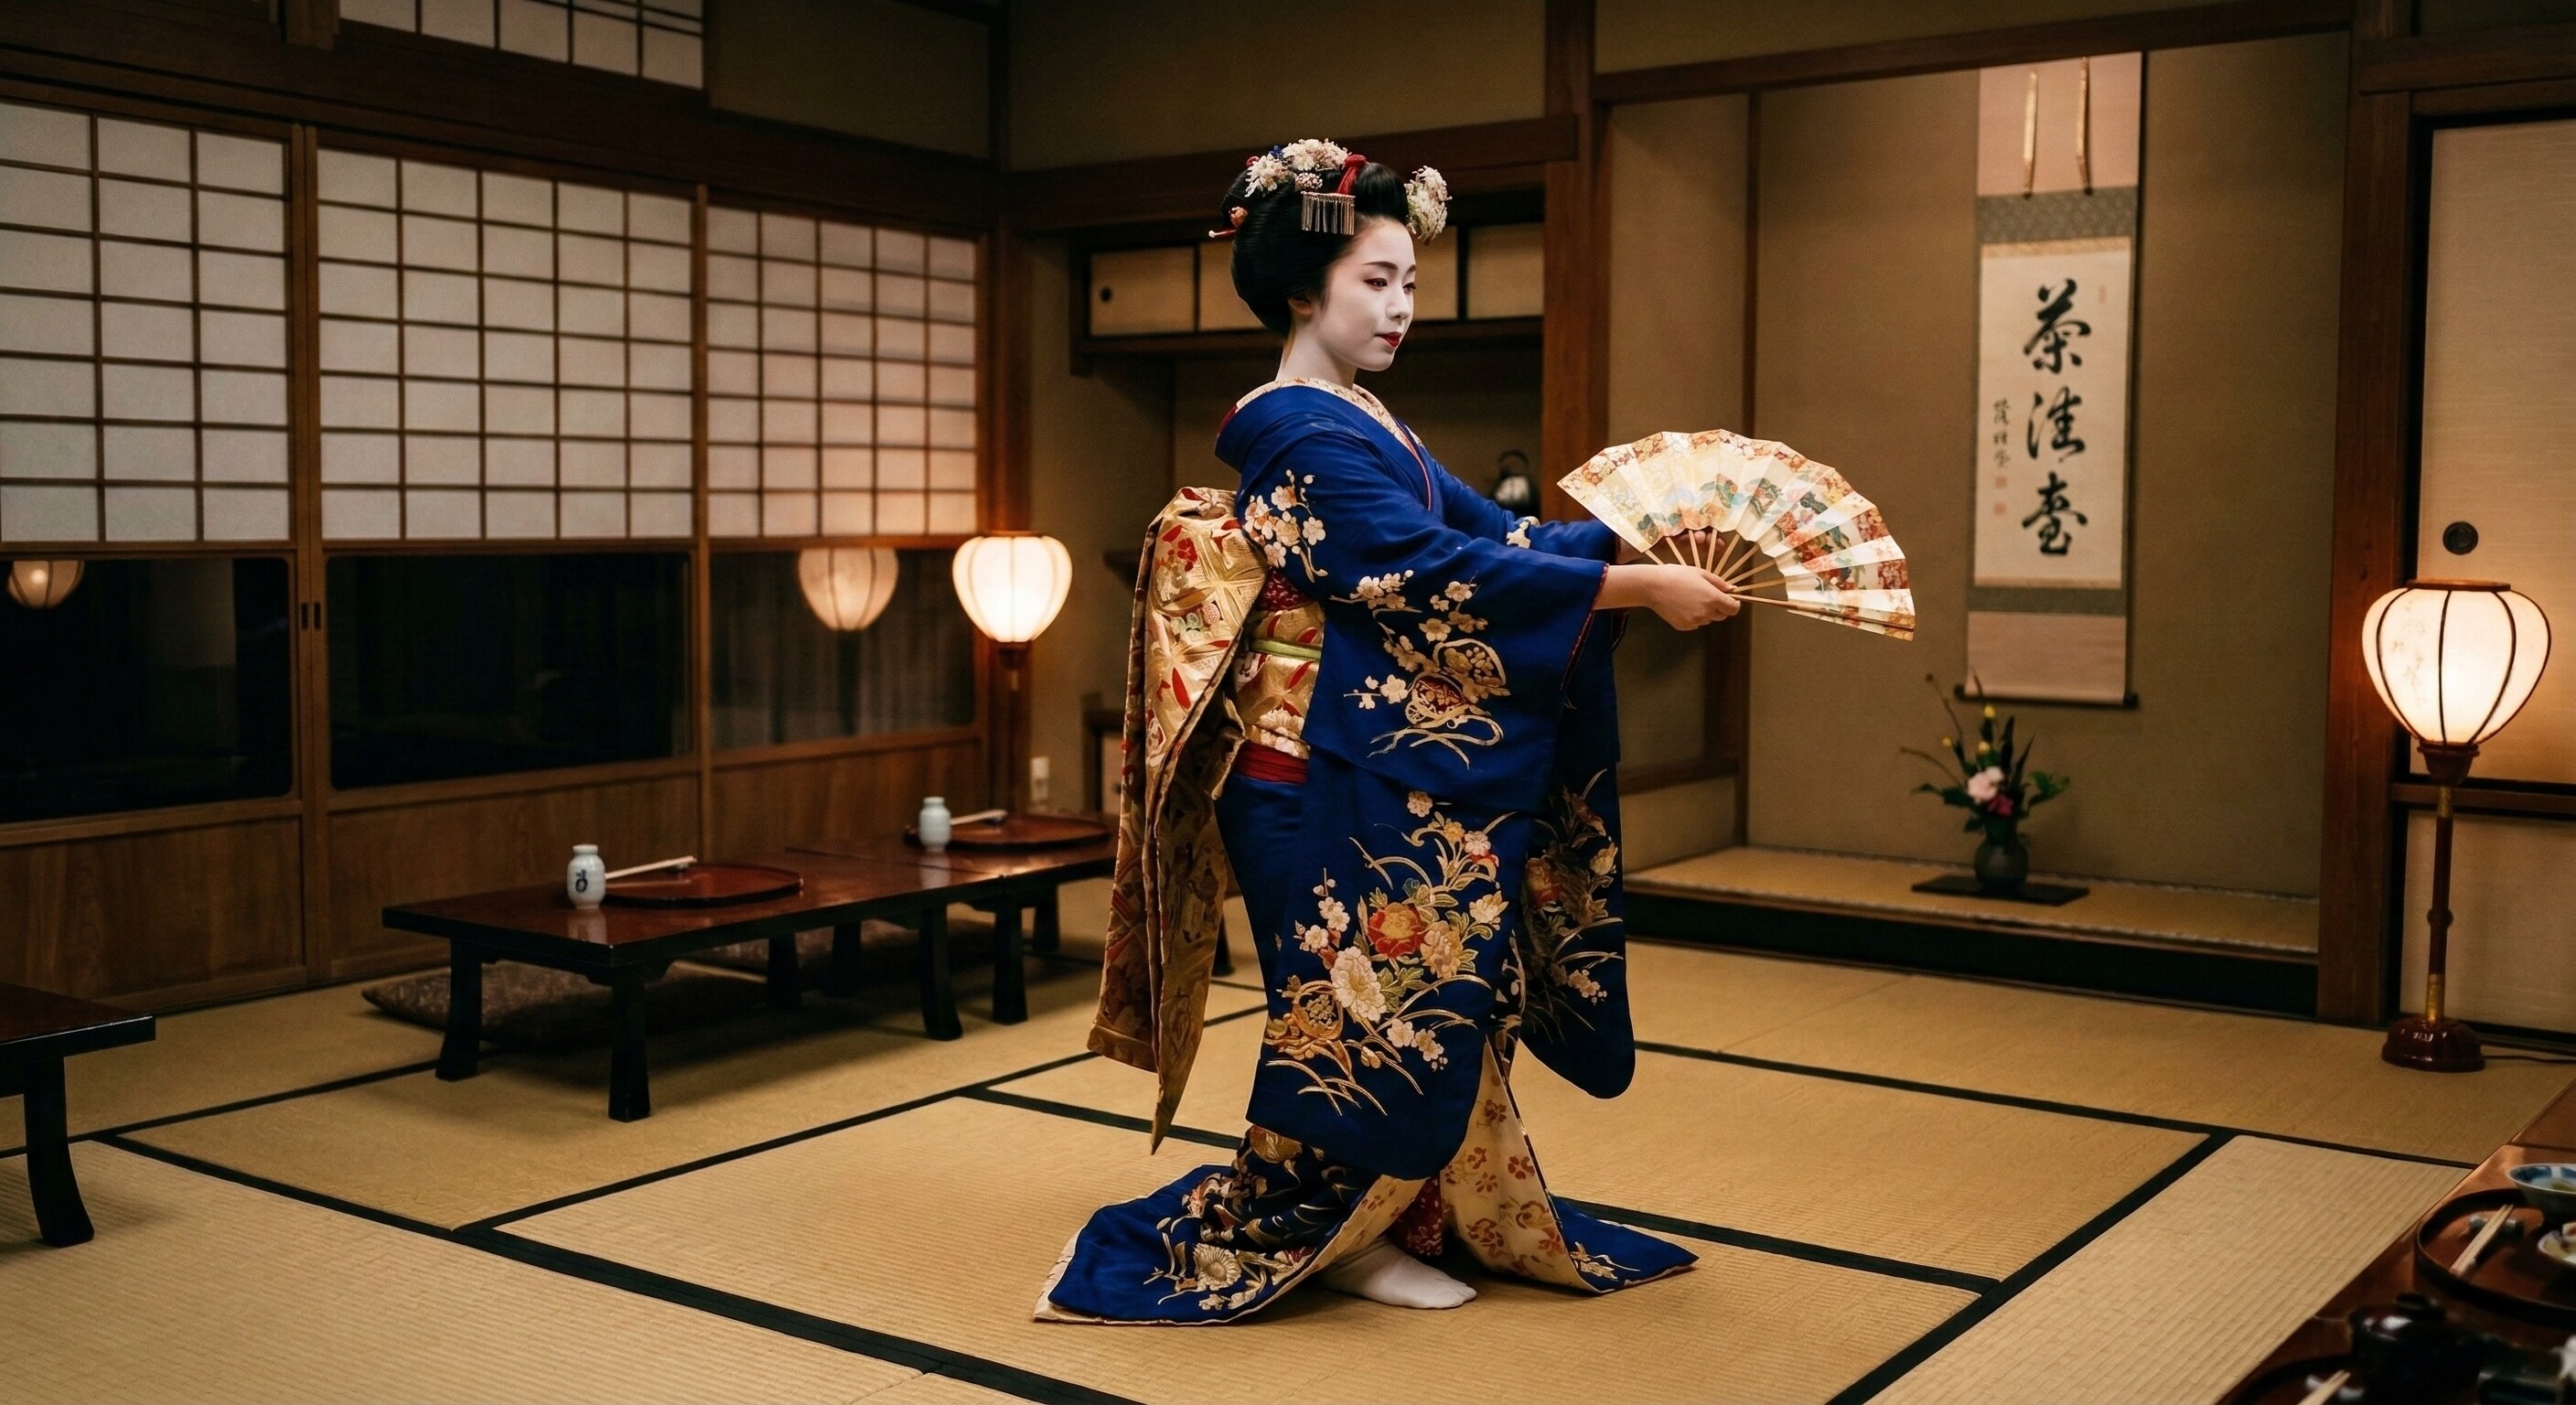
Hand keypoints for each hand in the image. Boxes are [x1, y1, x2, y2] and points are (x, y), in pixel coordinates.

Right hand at [1596, 564, 1739, 629]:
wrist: (1653, 586)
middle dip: (1719, 607)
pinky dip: (1693, 617)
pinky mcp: (1684, 626)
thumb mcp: (1700, 573)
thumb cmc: (1677, 575)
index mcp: (1713, 598)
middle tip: (1707, 596)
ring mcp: (1695, 621)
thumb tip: (1732, 589)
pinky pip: (1695, 624)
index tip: (1730, 600)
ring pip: (1707, 620)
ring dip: (1705, 612)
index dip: (1734, 605)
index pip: (1733, 609)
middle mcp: (1706, 612)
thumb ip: (1719, 583)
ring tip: (1691, 599)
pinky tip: (1682, 606)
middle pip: (1722, 616)